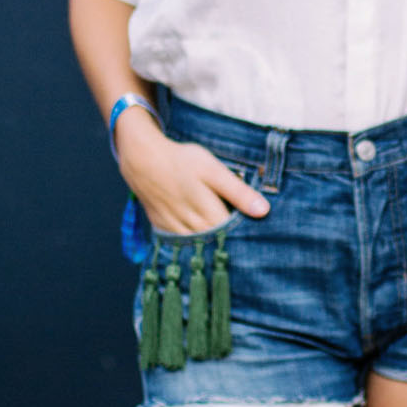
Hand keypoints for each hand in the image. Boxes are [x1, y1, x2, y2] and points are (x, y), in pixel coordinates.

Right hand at [116, 116, 270, 237]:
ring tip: (222, 238)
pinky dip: (191, 242)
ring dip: (210, 245)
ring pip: (199, 246)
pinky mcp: (163, 228)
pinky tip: (200, 236)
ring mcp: (175, 230)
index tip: (258, 237)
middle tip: (244, 241)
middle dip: (230, 242)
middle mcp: (192, 227)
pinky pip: (181, 243)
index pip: (234, 236)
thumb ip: (238, 192)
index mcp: (208, 213)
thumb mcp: (213, 170)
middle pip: (217, 243)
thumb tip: (263, 211)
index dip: (246, 235)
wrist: (142, 160)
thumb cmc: (182, 161)